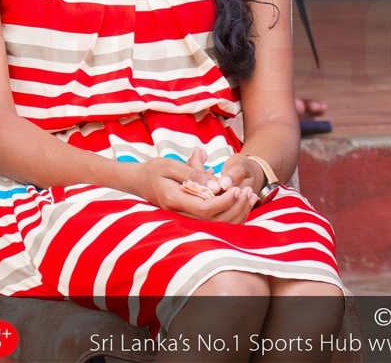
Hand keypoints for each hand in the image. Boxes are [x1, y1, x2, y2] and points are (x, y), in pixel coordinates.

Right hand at [128, 150, 256, 223]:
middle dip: (235, 207)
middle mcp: (180, 215)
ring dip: (236, 212)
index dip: (224, 201)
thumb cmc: (155, 170)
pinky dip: (231, 215)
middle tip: (248, 190)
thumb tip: (216, 185)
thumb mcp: (171, 165)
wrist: (140, 181)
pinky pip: (214, 223)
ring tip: (250, 195)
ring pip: (216, 225)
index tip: (236, 188)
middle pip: (214, 220)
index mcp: (174, 200)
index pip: (205, 208)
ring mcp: (184, 220)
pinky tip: (242, 203)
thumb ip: (193, 173)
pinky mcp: (190, 219)